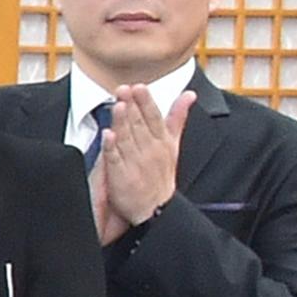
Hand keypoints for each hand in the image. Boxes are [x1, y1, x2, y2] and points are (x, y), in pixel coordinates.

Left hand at [92, 85, 185, 243]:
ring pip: (127, 138)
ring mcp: (135, 163)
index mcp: (162, 141)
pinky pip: (116, 159)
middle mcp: (150, 150)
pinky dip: (112, 147)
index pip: (154, 118)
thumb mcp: (174, 144)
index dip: (146, 102)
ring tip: (118, 105)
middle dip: (133, 107)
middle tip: (126, 89)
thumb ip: (178, 117)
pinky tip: (107, 134)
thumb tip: (189, 94)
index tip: (140, 87)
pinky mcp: (121, 176)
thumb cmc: (161, 173)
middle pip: (140, 125)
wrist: (157, 209)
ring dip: (123, 122)